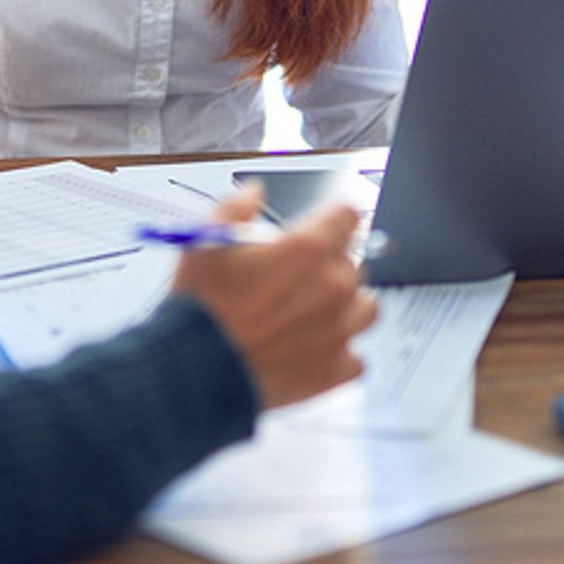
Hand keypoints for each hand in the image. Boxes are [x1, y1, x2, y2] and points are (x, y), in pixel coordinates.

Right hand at [170, 190, 376, 410]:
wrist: (196, 371)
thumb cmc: (201, 308)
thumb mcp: (205, 241)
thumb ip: (236, 207)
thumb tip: (255, 192)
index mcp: (308, 248)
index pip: (346, 216)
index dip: (331, 218)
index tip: (324, 227)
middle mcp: (334, 286)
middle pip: (354, 262)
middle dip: (329, 266)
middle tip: (294, 281)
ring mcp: (340, 329)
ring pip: (366, 307)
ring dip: (344, 307)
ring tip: (310, 315)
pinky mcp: (337, 369)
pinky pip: (356, 356)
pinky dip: (338, 352)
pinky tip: (310, 349)